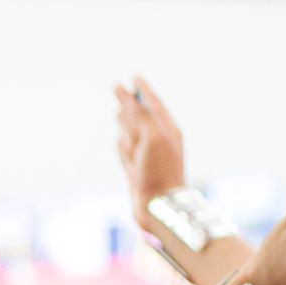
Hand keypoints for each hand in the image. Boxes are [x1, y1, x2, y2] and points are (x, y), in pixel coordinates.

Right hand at [115, 77, 186, 228]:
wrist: (158, 205)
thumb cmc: (159, 170)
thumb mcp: (152, 135)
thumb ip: (141, 115)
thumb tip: (129, 99)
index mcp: (167, 130)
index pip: (154, 103)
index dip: (143, 90)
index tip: (134, 77)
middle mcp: (158, 142)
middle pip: (142, 117)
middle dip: (131, 103)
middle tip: (120, 89)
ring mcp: (146, 158)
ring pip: (133, 134)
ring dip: (125, 122)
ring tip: (118, 111)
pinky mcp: (136, 173)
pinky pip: (126, 154)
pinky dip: (122, 145)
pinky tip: (118, 140)